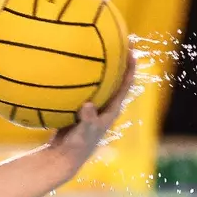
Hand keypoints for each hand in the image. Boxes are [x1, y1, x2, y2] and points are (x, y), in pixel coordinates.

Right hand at [49, 50, 136, 170]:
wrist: (64, 156)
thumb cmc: (77, 146)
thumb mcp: (84, 133)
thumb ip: (87, 119)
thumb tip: (87, 105)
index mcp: (111, 110)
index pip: (125, 85)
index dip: (131, 68)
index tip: (133, 51)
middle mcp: (105, 105)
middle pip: (116, 78)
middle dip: (119, 60)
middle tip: (120, 40)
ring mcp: (93, 106)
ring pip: (100, 81)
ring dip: (102, 65)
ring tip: (98, 45)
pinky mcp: (80, 106)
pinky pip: (84, 86)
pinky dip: (81, 75)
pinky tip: (70, 64)